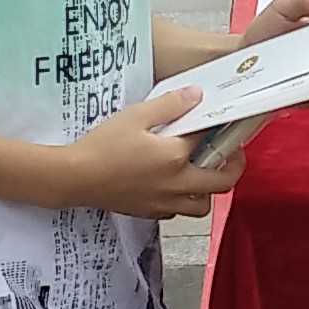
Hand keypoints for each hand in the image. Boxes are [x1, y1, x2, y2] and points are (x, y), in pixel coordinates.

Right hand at [64, 85, 227, 217]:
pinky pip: (179, 212)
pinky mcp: (150, 213)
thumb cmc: (102, 146)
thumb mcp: (136, 116)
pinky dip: (184, 200)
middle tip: (230, 153)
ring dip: (209, 190)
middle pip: (221, 183)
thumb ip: (169, 105)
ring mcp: (164, 203)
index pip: (210, 140)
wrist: (75, 178)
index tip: (221, 121)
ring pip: (203, 206)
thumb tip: (196, 95)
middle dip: (233, 167)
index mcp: (175, 157)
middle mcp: (176, 184)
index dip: (218, 128)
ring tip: (201, 171)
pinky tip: (172, 183)